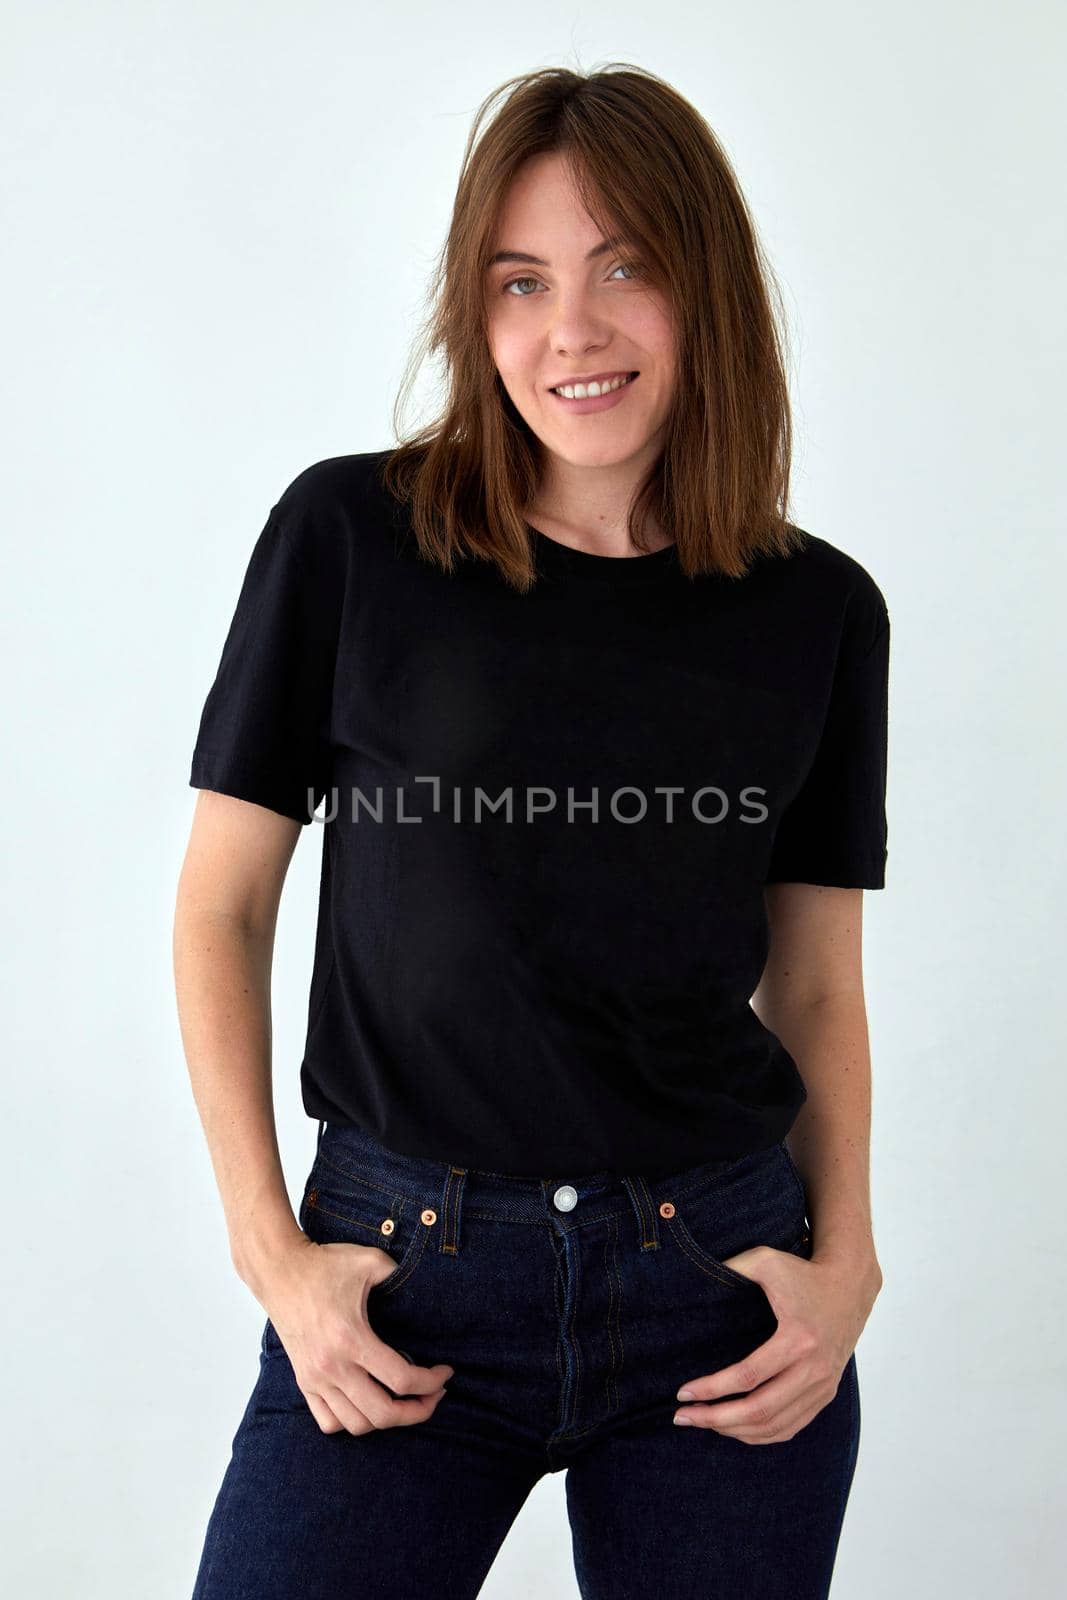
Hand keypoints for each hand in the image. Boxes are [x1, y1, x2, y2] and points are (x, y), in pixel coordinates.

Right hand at [261, 1233, 455, 1435]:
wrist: (279, 1270)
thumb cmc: (324, 1265)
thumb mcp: (370, 1261)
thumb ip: (401, 1275)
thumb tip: (427, 1289)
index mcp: (351, 1339)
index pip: (401, 1379)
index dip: (431, 1382)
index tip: (446, 1373)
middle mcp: (332, 1367)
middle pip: (383, 1414)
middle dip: (418, 1411)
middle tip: (434, 1395)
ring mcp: (315, 1379)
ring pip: (356, 1425)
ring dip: (387, 1419)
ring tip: (405, 1402)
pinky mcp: (304, 1382)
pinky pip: (329, 1422)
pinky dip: (352, 1422)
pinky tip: (369, 1404)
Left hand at [673, 1243, 881, 1443]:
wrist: (849, 1287)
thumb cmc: (803, 1273)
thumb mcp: (767, 1261)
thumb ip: (733, 1268)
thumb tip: (694, 1282)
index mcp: (798, 1338)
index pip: (748, 1376)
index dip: (712, 1388)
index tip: (683, 1392)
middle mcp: (813, 1369)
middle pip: (760, 1410)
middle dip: (716, 1418)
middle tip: (683, 1417)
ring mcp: (822, 1386)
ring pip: (774, 1425)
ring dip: (735, 1430)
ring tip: (703, 1421)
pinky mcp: (825, 1394)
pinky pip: (791, 1427)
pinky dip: (760, 1435)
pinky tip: (735, 1429)